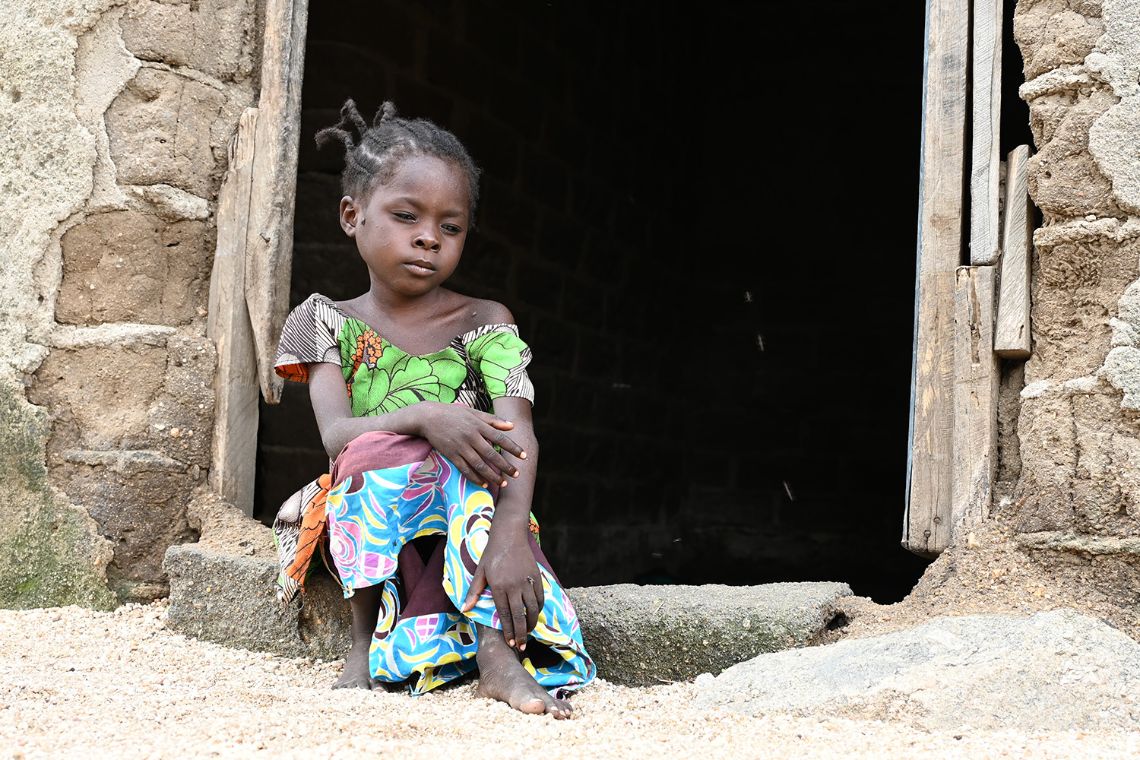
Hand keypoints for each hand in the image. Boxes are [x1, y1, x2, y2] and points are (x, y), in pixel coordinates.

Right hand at [413, 402, 525, 487]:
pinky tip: (483, 483)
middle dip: (505, 466)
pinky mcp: (451, 454)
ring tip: (502, 482)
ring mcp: (460, 446)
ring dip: (492, 475)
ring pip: (479, 464)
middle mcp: (471, 436)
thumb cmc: (453, 413)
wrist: (429, 417)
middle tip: (516, 474)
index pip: (500, 438)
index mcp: (478, 425)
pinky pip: (464, 469)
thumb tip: (512, 425)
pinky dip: (474, 477)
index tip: (524, 456)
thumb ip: (493, 420)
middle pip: (491, 454)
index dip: (513, 448)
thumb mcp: (474, 412)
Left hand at [461, 532, 542, 650]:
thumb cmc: (492, 554)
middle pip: (520, 615)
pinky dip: (539, 609)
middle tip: (521, 646)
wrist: (509, 535)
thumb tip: (465, 610)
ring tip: (528, 633)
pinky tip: (535, 616)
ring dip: (531, 623)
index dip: (508, 630)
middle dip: (521, 633)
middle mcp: (514, 586)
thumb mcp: (480, 572)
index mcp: (499, 587)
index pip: (505, 614)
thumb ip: (474, 592)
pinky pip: (540, 597)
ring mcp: (527, 581)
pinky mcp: (536, 577)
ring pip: (532, 608)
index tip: (510, 643)